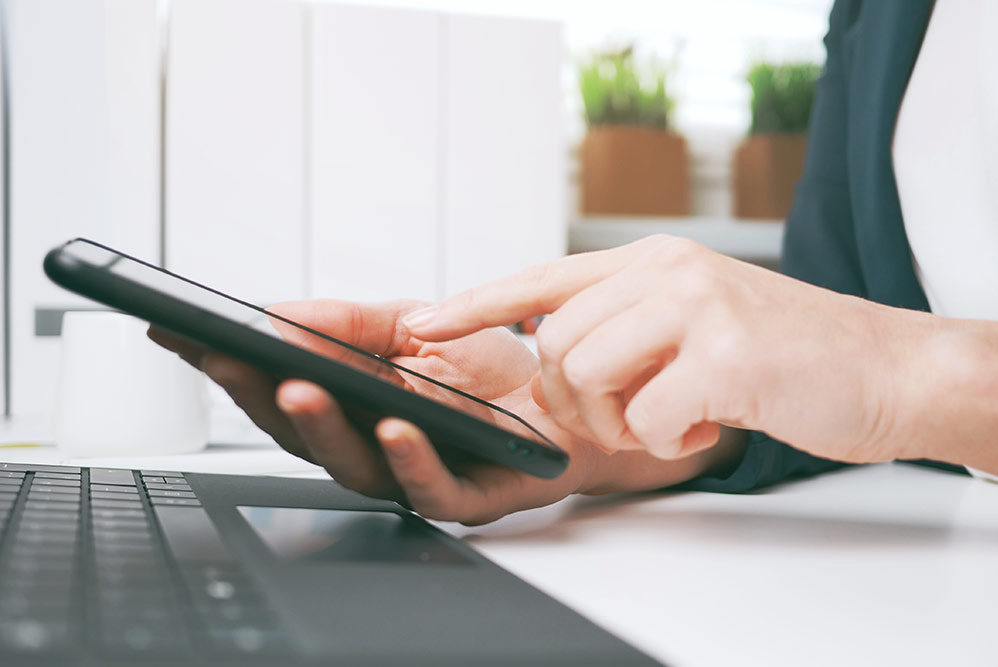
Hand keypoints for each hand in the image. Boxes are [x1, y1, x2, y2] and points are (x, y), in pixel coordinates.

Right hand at [149, 299, 732, 523]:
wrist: (571, 397)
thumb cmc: (490, 370)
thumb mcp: (417, 324)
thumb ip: (350, 319)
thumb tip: (280, 310)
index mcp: (354, 408)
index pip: (276, 390)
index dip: (228, 367)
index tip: (181, 332)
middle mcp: (374, 447)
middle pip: (300, 433)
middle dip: (257, 394)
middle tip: (222, 356)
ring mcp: (417, 474)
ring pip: (354, 466)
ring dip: (323, 428)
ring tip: (297, 386)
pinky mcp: (469, 494)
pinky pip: (431, 488)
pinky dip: (410, 459)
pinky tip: (394, 425)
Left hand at [402, 235, 938, 464]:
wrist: (884, 366)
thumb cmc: (780, 353)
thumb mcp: (694, 315)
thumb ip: (626, 321)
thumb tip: (550, 350)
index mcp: (652, 260)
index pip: (541, 276)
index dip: (475, 303)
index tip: (422, 325)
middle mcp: (667, 271)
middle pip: (554, 344)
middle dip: (577, 401)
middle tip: (634, 413)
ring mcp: (696, 307)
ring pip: (587, 375)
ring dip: (624, 420)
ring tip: (679, 414)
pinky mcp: (724, 355)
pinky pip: (647, 416)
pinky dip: (671, 439)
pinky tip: (713, 421)